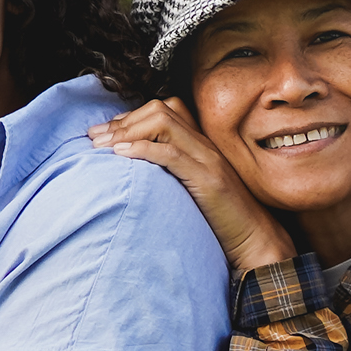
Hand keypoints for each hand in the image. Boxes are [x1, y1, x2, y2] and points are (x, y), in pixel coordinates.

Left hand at [90, 98, 289, 270]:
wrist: (257, 240)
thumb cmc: (222, 222)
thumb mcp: (192, 190)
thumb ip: (171, 174)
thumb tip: (133, 171)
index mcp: (202, 145)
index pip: (165, 110)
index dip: (130, 117)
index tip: (104, 134)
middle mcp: (206, 146)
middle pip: (160, 110)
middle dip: (122, 121)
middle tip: (93, 137)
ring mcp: (209, 160)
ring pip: (164, 124)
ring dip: (126, 131)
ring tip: (101, 146)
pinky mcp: (208, 180)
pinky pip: (172, 153)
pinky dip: (142, 150)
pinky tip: (120, 155)